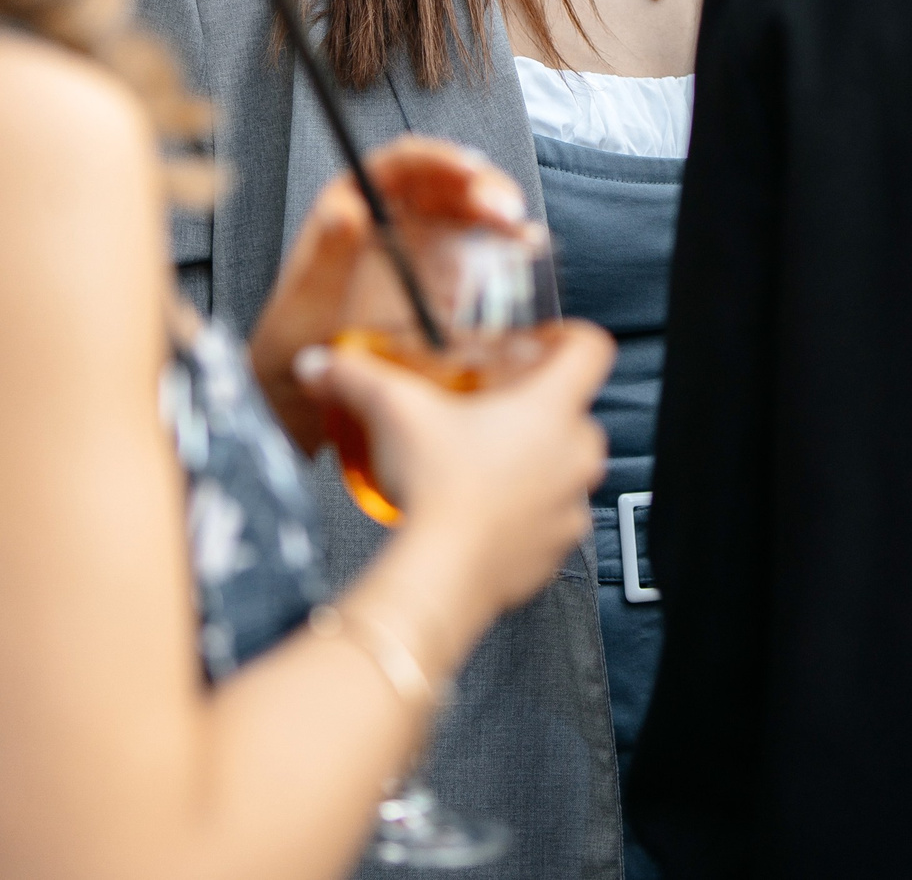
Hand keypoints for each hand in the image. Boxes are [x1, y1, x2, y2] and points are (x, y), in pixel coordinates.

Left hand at [247, 136, 531, 452]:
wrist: (303, 393)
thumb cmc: (292, 342)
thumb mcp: (305, 301)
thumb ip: (328, 256)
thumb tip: (348, 210)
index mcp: (351, 202)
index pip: (401, 162)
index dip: (439, 158)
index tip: (468, 170)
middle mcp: (390, 215)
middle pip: (444, 182)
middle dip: (481, 185)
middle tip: (505, 208)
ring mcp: (418, 245)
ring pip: (467, 210)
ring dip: (497, 210)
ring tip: (518, 228)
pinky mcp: (440, 278)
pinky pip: (477, 250)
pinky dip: (503, 244)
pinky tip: (524, 246)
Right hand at [313, 319, 612, 613]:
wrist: (443, 576)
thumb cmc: (437, 490)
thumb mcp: (392, 411)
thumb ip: (355, 376)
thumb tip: (321, 363)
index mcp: (553, 407)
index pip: (591, 347)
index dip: (566, 336)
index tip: (539, 343)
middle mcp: (576, 453)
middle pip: (574, 408)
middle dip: (537, 405)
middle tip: (491, 406)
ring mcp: (571, 504)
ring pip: (565, 465)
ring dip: (534, 459)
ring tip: (483, 460)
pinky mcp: (556, 549)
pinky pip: (550, 517)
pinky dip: (525, 509)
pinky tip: (483, 507)